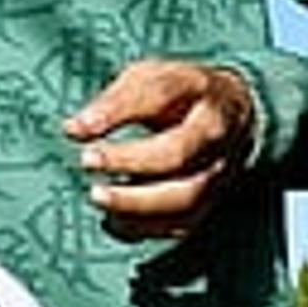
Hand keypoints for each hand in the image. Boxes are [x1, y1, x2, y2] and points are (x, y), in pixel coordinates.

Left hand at [65, 59, 256, 239]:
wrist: (233, 112)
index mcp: (197, 89)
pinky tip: (113, 220)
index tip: (78, 129)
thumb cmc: (179, 95)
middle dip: (130, 161)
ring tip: (97, 197)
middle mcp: (214, 131)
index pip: (159, 95)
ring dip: (136, 203)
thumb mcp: (148, 79)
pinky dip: (145, 227)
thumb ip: (111, 103)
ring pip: (184, 196)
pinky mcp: (212, 200)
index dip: (116, 112)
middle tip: (87, 161)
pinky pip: (182, 224)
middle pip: (177, 153)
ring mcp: (218, 169)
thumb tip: (74, 130)